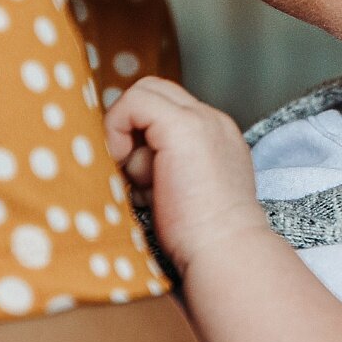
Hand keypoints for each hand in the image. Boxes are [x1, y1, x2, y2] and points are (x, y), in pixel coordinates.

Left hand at [105, 76, 270, 275]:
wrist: (224, 250)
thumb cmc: (199, 239)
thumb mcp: (180, 192)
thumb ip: (162, 168)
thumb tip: (125, 161)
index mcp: (216, 137)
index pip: (168, 108)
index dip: (140, 131)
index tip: (133, 173)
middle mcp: (213, 121)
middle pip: (155, 91)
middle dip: (129, 125)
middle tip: (125, 167)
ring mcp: (201, 119)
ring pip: (143, 94)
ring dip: (129, 137)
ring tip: (143, 184)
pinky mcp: (183, 125)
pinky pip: (134, 103)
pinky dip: (117, 128)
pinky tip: (125, 166)